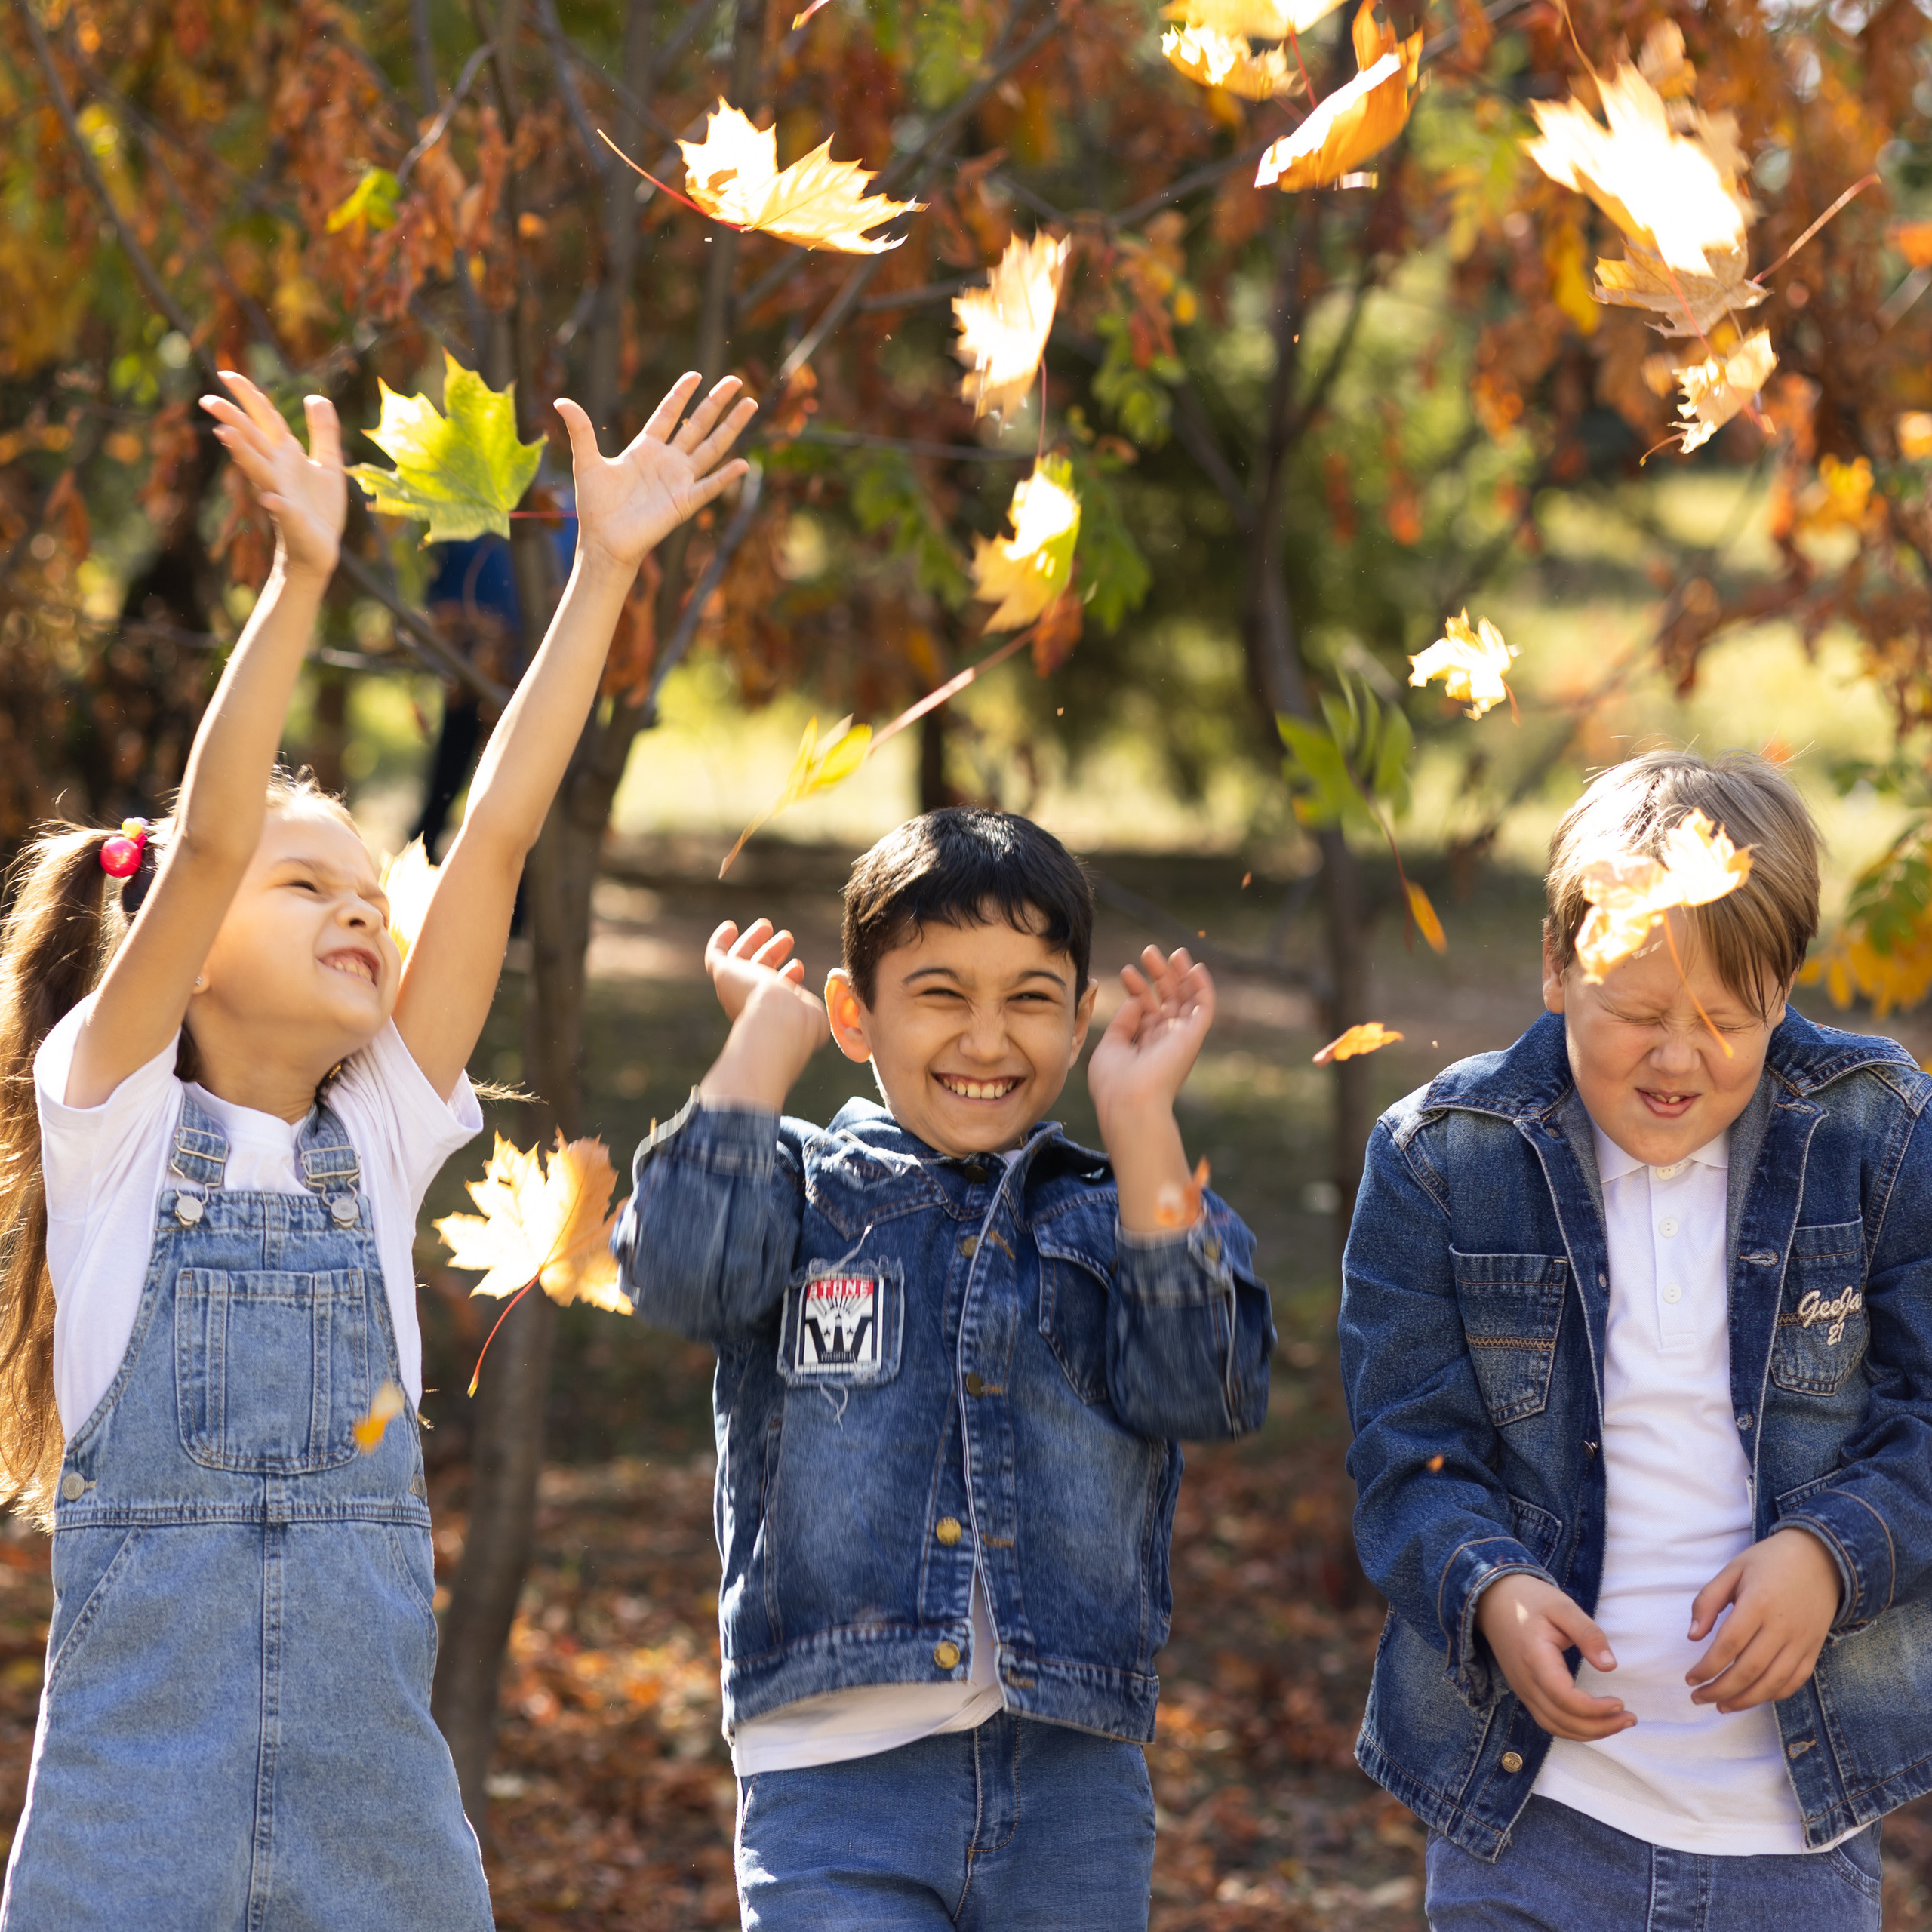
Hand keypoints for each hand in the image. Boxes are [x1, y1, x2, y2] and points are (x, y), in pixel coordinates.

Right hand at [198, 373, 343, 578]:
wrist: (320, 549)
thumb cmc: (319, 508)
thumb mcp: (329, 463)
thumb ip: (323, 432)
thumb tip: (317, 397)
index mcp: (286, 455)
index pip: (264, 419)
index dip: (248, 396)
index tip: (225, 373)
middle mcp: (278, 471)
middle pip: (253, 440)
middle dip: (233, 420)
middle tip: (207, 401)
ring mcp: (282, 494)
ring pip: (259, 470)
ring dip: (243, 453)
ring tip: (225, 435)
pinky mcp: (294, 521)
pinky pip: (284, 512)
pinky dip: (276, 505)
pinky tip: (269, 500)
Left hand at [559, 374, 757, 574]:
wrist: (603, 541)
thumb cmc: (595, 507)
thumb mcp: (587, 462)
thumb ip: (580, 431)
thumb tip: (560, 400)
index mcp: (646, 448)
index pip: (669, 414)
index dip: (682, 394)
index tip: (696, 375)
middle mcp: (668, 461)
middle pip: (698, 425)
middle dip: (717, 403)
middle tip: (737, 380)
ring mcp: (679, 481)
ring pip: (711, 448)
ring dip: (732, 428)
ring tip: (750, 405)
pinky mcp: (684, 503)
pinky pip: (709, 487)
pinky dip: (725, 477)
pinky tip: (742, 464)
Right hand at [698, 919, 829, 1109]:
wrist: (779, 1021)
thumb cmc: (801, 1021)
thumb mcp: (815, 1017)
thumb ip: (811, 1010)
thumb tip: (808, 1007)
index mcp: (771, 1014)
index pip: (774, 992)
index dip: (787, 977)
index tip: (799, 966)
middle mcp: (749, 1003)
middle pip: (756, 972)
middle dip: (772, 953)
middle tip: (787, 937)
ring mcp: (734, 988)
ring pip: (739, 961)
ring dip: (753, 942)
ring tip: (767, 926)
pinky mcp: (723, 974)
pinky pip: (716, 955)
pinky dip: (721, 940)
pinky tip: (729, 927)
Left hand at [1087, 945, 1214, 1134]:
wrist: (1129, 1102)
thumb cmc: (1113, 1083)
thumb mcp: (1110, 1047)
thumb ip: (1123, 1023)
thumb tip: (1137, 1000)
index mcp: (1145, 1046)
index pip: (1147, 1010)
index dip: (1138, 987)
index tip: (1126, 971)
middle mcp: (1165, 1041)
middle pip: (1167, 1000)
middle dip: (1159, 975)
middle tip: (1149, 952)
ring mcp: (1180, 1038)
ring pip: (1186, 1000)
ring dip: (1180, 975)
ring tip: (1171, 952)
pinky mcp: (1193, 1037)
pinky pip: (1204, 1008)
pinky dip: (1202, 987)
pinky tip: (1194, 968)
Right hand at [1477, 1573, 1634, 1741]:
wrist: (1492, 1599)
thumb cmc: (1530, 1599)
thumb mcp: (1562, 1606)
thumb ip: (1588, 1633)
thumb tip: (1611, 1666)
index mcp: (1535, 1658)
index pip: (1564, 1697)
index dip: (1594, 1708)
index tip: (1620, 1702)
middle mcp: (1525, 1680)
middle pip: (1562, 1720)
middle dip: (1599, 1727)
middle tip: (1629, 1718)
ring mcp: (1521, 1689)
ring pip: (1554, 1726)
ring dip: (1587, 1733)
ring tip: (1617, 1723)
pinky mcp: (1524, 1691)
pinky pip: (1548, 1720)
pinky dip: (1572, 1729)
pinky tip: (1593, 1721)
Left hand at [1685, 1528, 1839, 1712]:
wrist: (1821, 1559)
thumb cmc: (1769, 1562)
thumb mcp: (1732, 1570)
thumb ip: (1708, 1601)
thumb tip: (1692, 1637)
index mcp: (1758, 1604)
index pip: (1729, 1645)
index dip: (1707, 1667)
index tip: (1690, 1678)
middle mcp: (1782, 1627)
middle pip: (1749, 1670)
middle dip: (1721, 1689)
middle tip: (1698, 1698)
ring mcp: (1802, 1641)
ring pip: (1773, 1682)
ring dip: (1745, 1700)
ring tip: (1721, 1706)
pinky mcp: (1815, 1649)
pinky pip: (1796, 1681)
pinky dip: (1774, 1694)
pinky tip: (1754, 1698)